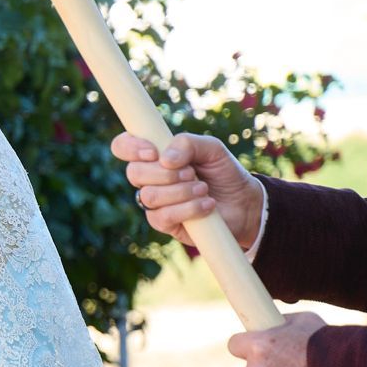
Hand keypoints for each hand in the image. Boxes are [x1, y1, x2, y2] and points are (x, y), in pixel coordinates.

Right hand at [110, 133, 263, 248]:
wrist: (244, 202)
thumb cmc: (223, 172)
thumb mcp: (212, 149)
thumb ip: (188, 143)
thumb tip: (164, 159)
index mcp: (154, 155)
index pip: (122, 147)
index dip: (130, 148)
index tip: (153, 152)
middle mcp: (149, 178)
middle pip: (134, 173)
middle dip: (165, 173)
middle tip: (192, 173)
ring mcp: (155, 202)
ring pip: (149, 196)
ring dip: (180, 191)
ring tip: (204, 189)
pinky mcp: (165, 223)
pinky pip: (162, 216)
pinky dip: (188, 209)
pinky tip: (207, 205)